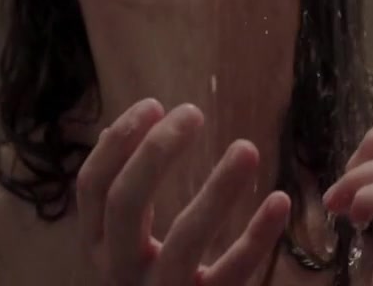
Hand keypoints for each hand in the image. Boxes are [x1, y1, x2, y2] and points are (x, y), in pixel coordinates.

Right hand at [76, 99, 291, 285]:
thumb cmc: (149, 285)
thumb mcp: (125, 245)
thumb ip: (124, 196)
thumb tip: (120, 127)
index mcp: (99, 248)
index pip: (92, 186)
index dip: (119, 142)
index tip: (154, 104)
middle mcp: (121, 273)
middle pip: (126, 203)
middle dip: (156, 152)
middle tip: (193, 113)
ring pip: (184, 240)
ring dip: (217, 189)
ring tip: (247, 148)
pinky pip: (233, 274)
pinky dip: (258, 236)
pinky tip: (280, 200)